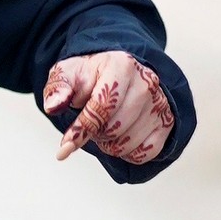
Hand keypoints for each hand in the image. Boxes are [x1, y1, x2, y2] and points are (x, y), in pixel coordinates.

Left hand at [42, 51, 173, 166]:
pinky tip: (120, 139)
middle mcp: (146, 82)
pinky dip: (129, 153)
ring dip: (110, 145)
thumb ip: (58, 89)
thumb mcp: (69, 74)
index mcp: (122, 66)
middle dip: (96, 134)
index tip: (64, 148)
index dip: (81, 130)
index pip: (102, 107)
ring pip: (128, 143)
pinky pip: (146, 152)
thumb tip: (53, 106)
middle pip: (115, 128)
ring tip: (105, 129)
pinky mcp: (167, 121)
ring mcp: (160, 102)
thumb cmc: (91, 76)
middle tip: (91, 124)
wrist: (118, 73)